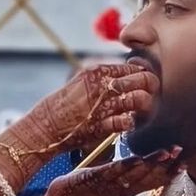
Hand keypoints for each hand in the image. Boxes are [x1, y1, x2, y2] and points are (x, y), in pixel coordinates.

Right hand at [0, 63, 158, 184]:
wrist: (44, 128)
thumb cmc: (63, 107)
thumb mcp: (81, 82)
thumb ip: (104, 78)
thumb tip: (129, 75)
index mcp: (97, 71)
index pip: (134, 67)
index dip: (144, 75)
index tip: (145, 84)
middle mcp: (101, 85)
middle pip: (143, 79)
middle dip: (151, 89)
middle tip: (150, 96)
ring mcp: (102, 105)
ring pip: (139, 99)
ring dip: (145, 107)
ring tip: (140, 112)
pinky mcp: (100, 125)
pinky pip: (127, 121)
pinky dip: (130, 123)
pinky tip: (125, 125)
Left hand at [31, 148, 181, 195]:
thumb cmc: (89, 188)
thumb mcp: (112, 182)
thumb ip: (128, 174)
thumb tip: (142, 162)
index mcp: (128, 190)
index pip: (153, 182)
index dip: (169, 174)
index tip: (185, 164)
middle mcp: (122, 190)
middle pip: (149, 178)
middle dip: (166, 167)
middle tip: (182, 155)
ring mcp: (110, 185)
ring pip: (135, 175)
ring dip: (151, 164)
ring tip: (167, 153)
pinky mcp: (97, 180)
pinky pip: (114, 173)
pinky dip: (127, 167)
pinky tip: (138, 159)